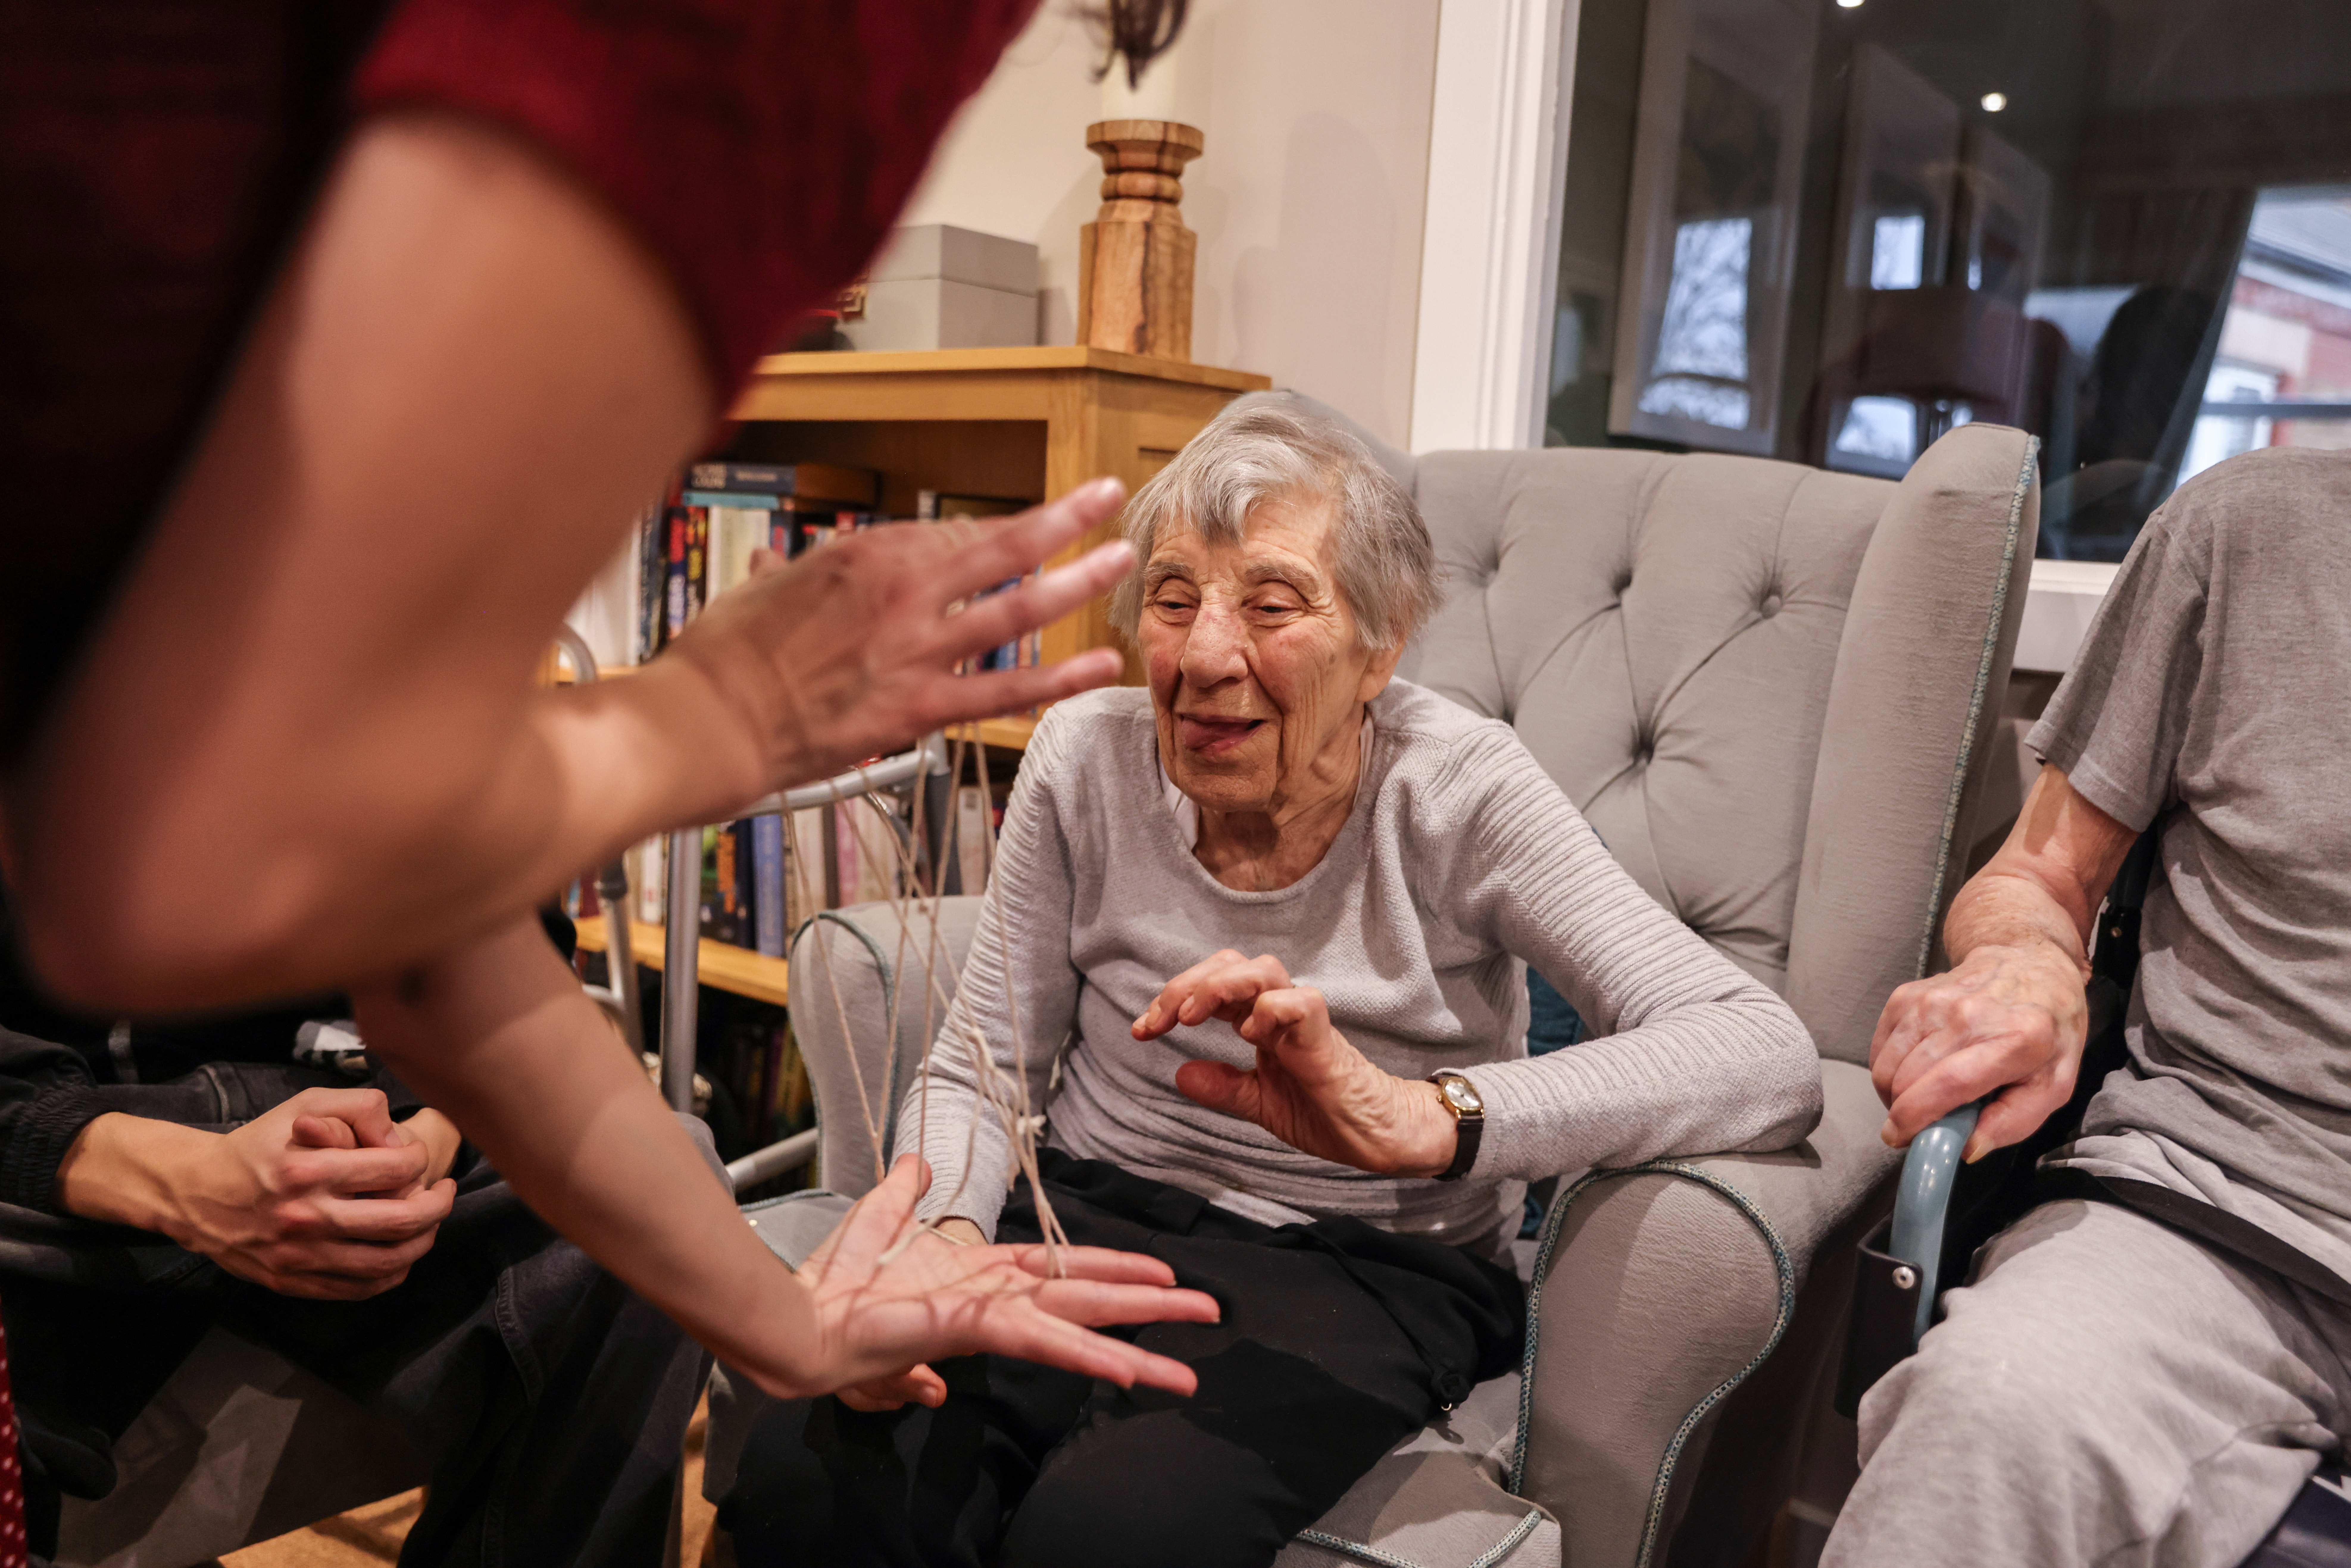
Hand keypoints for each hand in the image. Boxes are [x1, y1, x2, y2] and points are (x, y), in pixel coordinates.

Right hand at [58, 1087, 456, 1298]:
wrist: (196, 1193)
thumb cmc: (259, 1144)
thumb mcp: (304, 1106)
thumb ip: (359, 1108)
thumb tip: (400, 1138)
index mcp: (310, 1170)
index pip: (397, 1167)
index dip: (422, 1160)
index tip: (420, 1157)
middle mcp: (307, 1217)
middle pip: (402, 1220)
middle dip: (438, 1205)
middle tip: (444, 1191)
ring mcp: (300, 1255)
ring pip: (388, 1261)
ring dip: (424, 1241)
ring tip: (430, 1222)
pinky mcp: (293, 1281)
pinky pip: (360, 1288)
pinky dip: (392, 1274)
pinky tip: (401, 1253)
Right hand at [665, 479, 1137, 799]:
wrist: (707, 719)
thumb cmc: (724, 657)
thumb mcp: (759, 591)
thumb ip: (788, 577)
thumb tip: (780, 565)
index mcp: (862, 554)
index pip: (947, 534)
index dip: (990, 533)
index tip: (1022, 528)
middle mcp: (900, 591)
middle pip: (1001, 547)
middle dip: (1063, 520)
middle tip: (1106, 500)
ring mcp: (915, 649)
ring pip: (1018, 609)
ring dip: (1077, 583)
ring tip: (1121, 564)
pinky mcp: (918, 707)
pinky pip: (1006, 690)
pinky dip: (1059, 677)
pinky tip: (1100, 665)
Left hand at [781, 1155, 1217, 1404]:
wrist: (805, 1317)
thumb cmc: (838, 1281)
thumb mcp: (881, 1218)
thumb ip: (903, 1193)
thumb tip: (918, 1162)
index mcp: (985, 1275)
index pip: (1065, 1270)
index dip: (1113, 1270)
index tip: (1159, 1274)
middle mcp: (1000, 1299)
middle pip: (1091, 1298)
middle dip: (1150, 1307)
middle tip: (1206, 1313)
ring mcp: (996, 1317)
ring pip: (1082, 1328)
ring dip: (1139, 1346)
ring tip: (1187, 1371)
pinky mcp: (981, 1330)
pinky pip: (1046, 1344)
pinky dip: (1090, 1358)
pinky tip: (1131, 1372)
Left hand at [1135, 950, 1457, 1177]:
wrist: (1375, 1135)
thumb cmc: (1325, 1112)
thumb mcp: (1261, 1104)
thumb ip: (1224, 1088)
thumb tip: (1180, 1075)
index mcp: (1260, 1023)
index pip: (1211, 988)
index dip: (1171, 1000)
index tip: (1142, 1030)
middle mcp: (1278, 1013)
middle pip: (1232, 964)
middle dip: (1186, 983)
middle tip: (1158, 1020)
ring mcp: (1303, 1021)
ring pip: (1265, 970)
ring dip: (1220, 985)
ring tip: (1192, 1016)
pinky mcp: (1326, 1038)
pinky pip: (1302, 1002)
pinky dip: (1271, 1009)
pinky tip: (1250, 1034)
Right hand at [1871, 941, 2090, 1161]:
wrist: (2027, 964)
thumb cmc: (2046, 1029)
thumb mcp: (2055, 1083)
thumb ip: (2016, 1121)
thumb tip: (1967, 1148)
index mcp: (2014, 1040)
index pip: (1948, 1083)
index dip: (1916, 1118)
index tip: (1903, 1139)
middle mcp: (1967, 1015)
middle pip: (1908, 1079)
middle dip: (1904, 1114)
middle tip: (1925, 1122)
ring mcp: (1931, 1001)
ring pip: (1885, 1067)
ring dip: (1894, 1094)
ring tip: (1922, 1096)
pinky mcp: (1907, 995)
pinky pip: (1879, 1048)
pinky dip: (1889, 1069)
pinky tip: (1915, 1070)